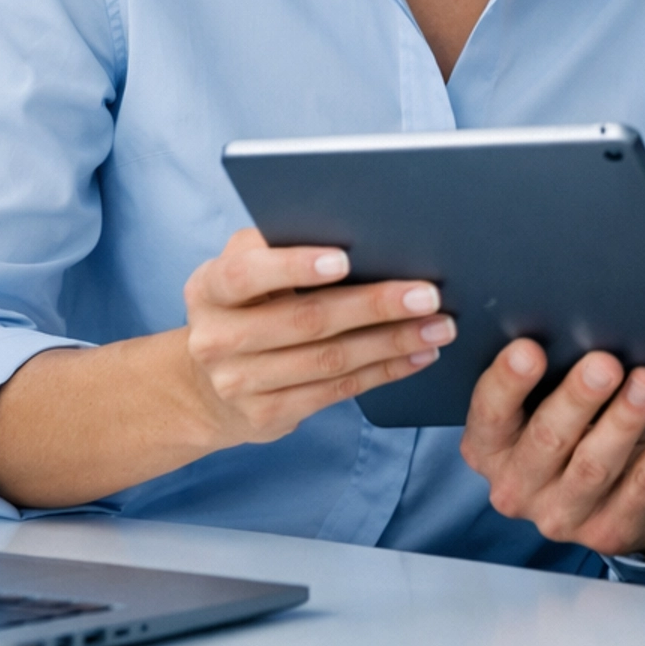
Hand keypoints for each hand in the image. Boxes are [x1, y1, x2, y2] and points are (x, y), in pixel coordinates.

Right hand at [181, 227, 455, 447]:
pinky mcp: (267, 416)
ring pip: (329, 360)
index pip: (247, 274)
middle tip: (428, 293)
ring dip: (392, 342)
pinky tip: (417, 355)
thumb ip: (280, 246)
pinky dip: (384, 371)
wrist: (205, 385)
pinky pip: (337, 391)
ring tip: (438, 326)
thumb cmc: (245, 304)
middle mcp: (216, 338)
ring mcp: (239, 384)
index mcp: (209, 288)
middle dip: (374, 305)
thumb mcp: (245, 268)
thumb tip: (360, 229)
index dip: (293, 265)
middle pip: (305, 320)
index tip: (344, 259)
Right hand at [460, 341, 644, 559]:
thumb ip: (551, 368)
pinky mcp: (611, 533)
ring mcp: (562, 517)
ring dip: (625, 420)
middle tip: (605, 363)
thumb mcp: (550, 397)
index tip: (530, 349)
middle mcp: (517, 487)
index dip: (507, 382)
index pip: (489, 413)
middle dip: (578, 398)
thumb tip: (579, 321)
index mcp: (491, 446)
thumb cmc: (577, 419)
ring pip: (596, 466)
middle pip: (547, 440)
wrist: (621, 483)